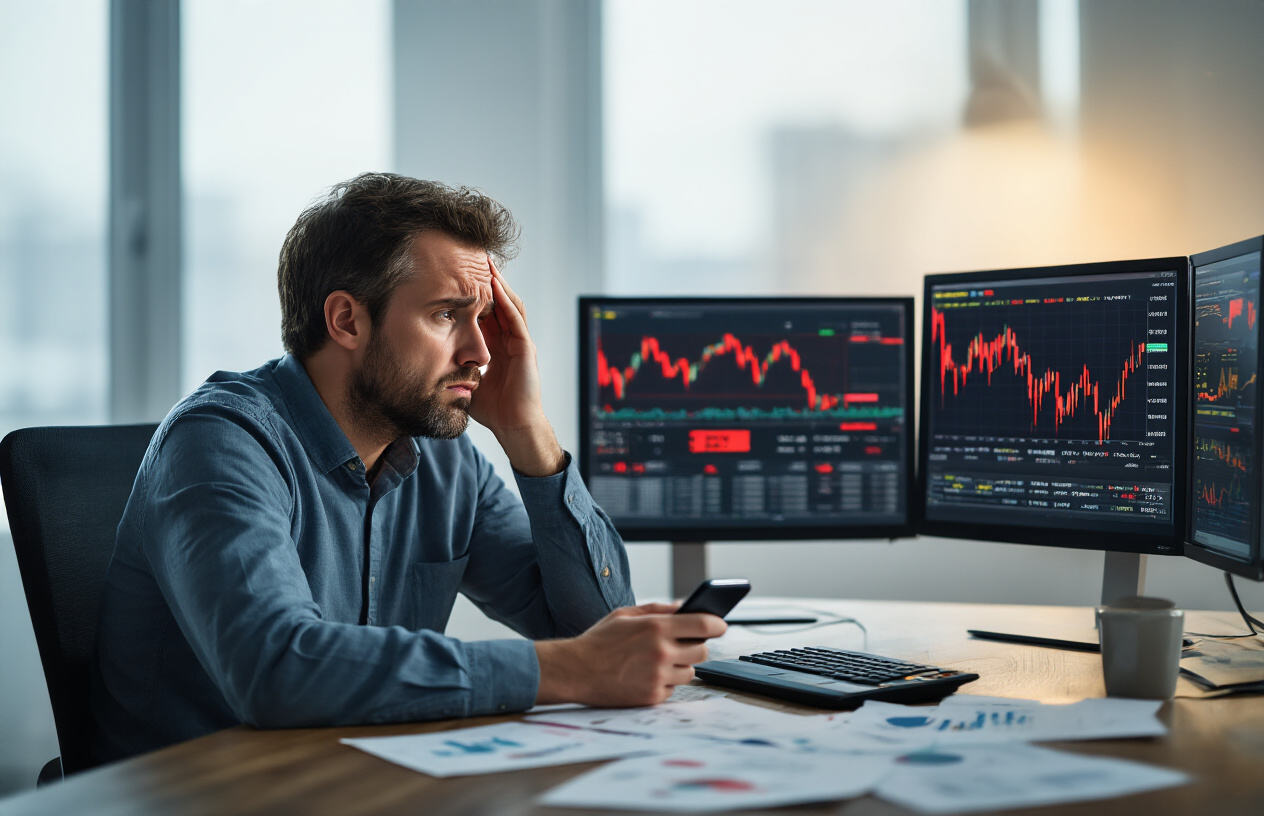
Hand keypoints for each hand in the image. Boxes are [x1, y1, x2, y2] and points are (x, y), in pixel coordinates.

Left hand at [469, 260, 564, 475]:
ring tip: (485, 262)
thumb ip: (451, 366)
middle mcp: (509, 340)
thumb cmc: (493, 410)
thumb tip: (421, 359)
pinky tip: (495, 285)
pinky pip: (516, 319)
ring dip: (497, 283)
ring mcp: (520, 342)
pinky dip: (505, 301)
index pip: (484, 311)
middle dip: (486, 279)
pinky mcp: (526, 349)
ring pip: (509, 304)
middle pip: (498, 301)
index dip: (472, 293)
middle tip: (470, 256)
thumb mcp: (465, 380)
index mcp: (496, 345)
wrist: (514, 428)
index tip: (456, 274)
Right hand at [534, 602, 727, 706]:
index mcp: (657, 628)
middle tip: (683, 644)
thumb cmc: (599, 641)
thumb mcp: (626, 615)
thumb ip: (659, 610)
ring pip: (691, 672)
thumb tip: (685, 607)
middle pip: (703, 651)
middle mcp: (662, 653)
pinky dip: (666, 682)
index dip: (717, 624)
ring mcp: (658, 677)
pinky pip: (674, 688)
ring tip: (660, 661)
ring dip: (682, 666)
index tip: (720, 625)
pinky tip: (647, 675)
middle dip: (696, 646)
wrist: (575, 671)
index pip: (705, 625)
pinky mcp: (652, 696)